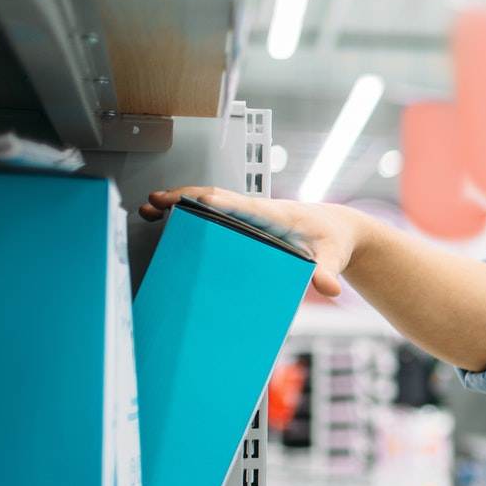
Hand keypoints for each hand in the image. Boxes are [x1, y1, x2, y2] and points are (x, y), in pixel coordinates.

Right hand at [140, 187, 360, 296]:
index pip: (246, 206)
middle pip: (217, 198)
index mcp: (277, 215)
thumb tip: (329, 287)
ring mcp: (248, 213)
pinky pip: (212, 210)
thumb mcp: (333, 257)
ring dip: (179, 201)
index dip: (222, 203)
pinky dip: (187, 209)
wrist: (337, 228)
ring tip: (149, 207)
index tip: (198, 201)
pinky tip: (164, 215)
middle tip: (156, 202)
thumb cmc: (333, 240)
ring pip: (209, 201)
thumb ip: (327, 271)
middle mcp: (258, 209)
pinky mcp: (244, 220)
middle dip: (186, 198)